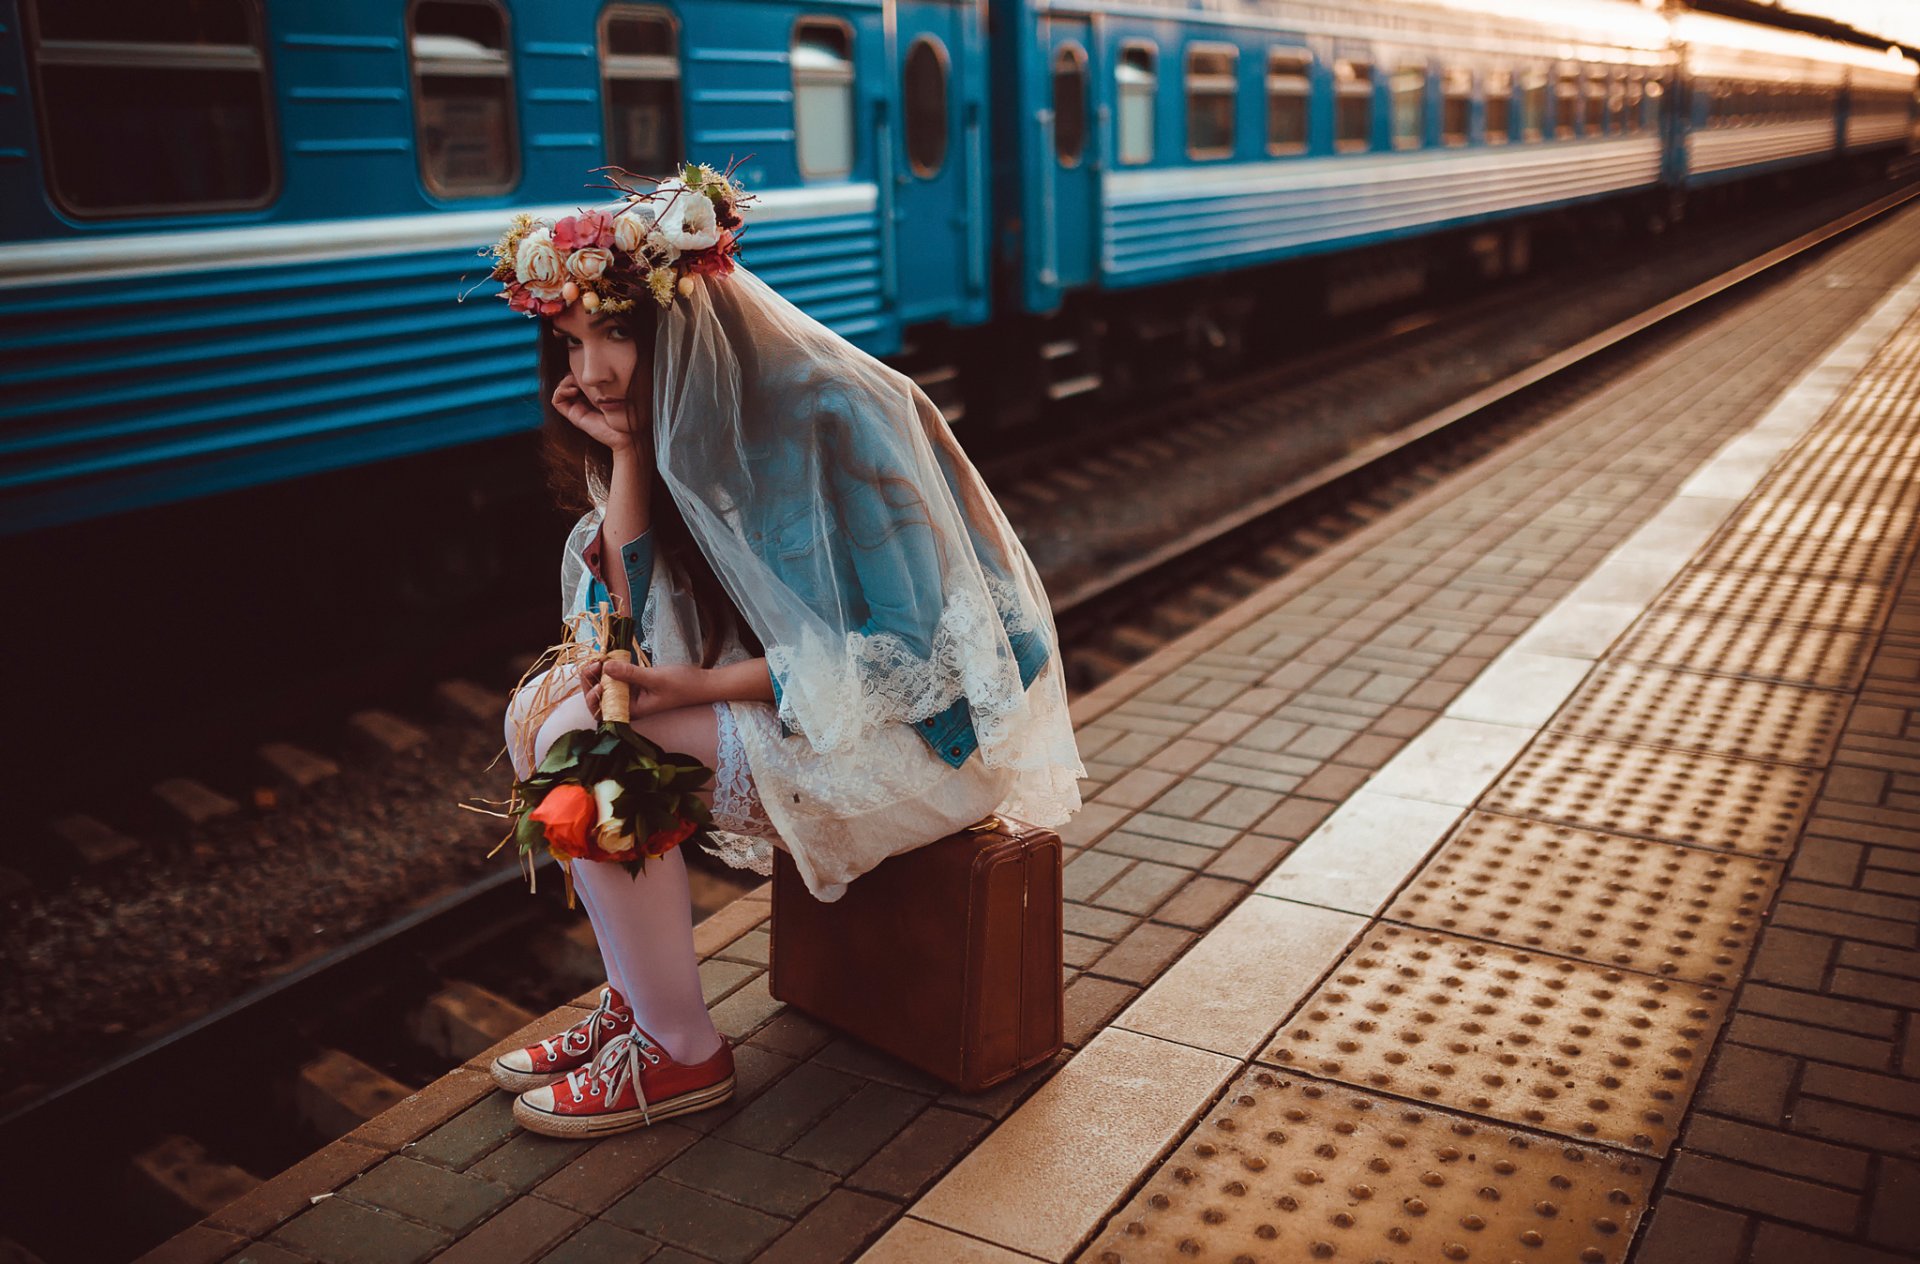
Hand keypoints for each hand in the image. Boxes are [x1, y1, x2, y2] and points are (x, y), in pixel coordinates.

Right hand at [552, 373, 637, 452]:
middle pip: (569, 382)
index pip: (580, 379)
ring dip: (566, 381)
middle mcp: (585, 402)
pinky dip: (561, 392)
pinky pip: (557, 401)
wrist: (627, 434)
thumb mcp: (617, 390)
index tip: (588, 370)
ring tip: (577, 383)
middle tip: (582, 375)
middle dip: (572, 374)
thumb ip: (608, 380)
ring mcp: (578, 409)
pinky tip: (573, 390)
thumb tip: (596, 370)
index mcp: (595, 396)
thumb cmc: (627, 412)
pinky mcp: (575, 416)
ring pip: (562, 390)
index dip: (580, 372)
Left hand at [580, 656, 711, 719]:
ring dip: (601, 673)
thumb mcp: (655, 678)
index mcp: (633, 711)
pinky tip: (609, 657)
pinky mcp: (638, 686)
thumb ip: (629, 673)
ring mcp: (633, 696)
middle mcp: (630, 706)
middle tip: (593, 662)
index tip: (597, 671)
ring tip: (599, 657)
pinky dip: (613, 668)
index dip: (593, 692)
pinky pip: (619, 678)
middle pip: (602, 698)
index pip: (603, 708)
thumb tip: (605, 667)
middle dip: (593, 681)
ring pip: (609, 686)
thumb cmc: (683, 685)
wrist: (703, 684)